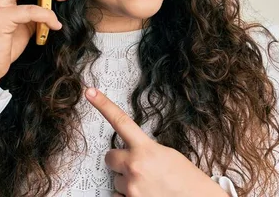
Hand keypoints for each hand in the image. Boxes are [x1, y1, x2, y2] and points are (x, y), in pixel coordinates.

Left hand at [84, 88, 228, 196]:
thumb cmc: (188, 180)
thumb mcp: (168, 155)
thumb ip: (146, 150)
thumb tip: (132, 152)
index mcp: (146, 149)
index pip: (120, 121)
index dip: (103, 105)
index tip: (90, 92)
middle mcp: (135, 166)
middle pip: (109, 157)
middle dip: (119, 161)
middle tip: (137, 167)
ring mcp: (131, 186)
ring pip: (115, 180)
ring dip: (127, 181)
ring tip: (149, 185)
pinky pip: (118, 196)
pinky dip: (128, 196)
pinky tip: (145, 194)